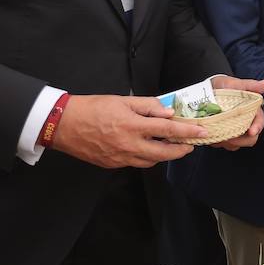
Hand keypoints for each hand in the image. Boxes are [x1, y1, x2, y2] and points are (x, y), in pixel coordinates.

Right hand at [49, 94, 204, 167]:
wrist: (62, 125)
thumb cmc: (92, 108)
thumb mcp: (122, 100)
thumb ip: (147, 106)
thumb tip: (167, 112)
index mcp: (132, 125)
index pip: (167, 130)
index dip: (187, 132)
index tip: (202, 133)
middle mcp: (128, 145)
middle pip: (164, 154)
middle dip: (181, 150)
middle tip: (190, 145)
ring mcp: (120, 158)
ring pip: (150, 162)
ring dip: (163, 155)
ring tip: (169, 145)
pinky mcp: (111, 164)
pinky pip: (135, 163)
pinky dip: (145, 157)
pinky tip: (146, 148)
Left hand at [209, 75, 263, 149]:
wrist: (207, 89)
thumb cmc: (224, 86)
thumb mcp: (236, 84)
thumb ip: (251, 85)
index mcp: (252, 112)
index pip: (259, 123)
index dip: (257, 128)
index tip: (251, 132)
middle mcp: (244, 123)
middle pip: (250, 139)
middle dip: (241, 140)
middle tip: (229, 138)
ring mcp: (233, 131)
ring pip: (236, 144)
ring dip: (228, 142)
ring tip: (217, 134)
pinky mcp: (222, 135)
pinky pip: (222, 144)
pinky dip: (217, 142)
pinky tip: (210, 134)